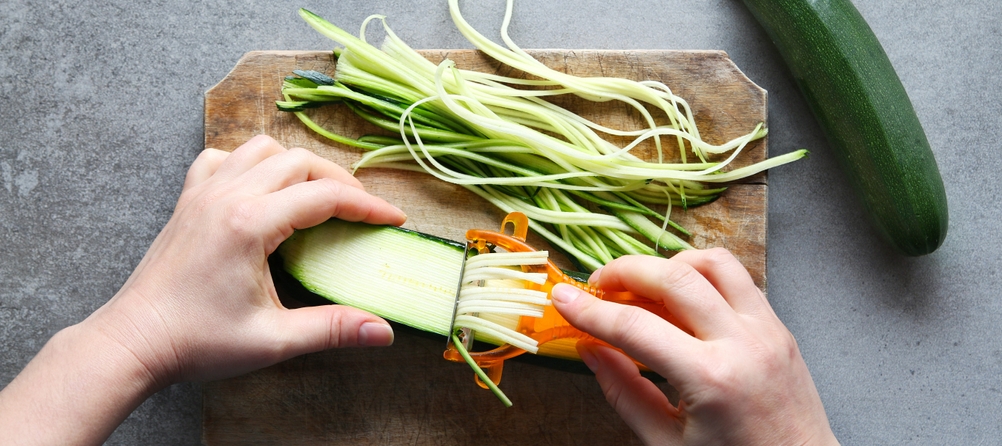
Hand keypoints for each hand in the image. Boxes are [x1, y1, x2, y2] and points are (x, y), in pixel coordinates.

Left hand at [0, 135, 406, 443]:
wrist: (134, 341)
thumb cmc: (197, 341)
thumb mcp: (273, 340)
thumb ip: (332, 329)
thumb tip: (382, 331)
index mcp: (251, 224)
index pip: (325, 196)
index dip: (367, 206)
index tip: (394, 220)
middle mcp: (227, 196)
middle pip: (299, 162)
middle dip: (340, 182)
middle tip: (363, 210)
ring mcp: (203, 193)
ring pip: (262, 149)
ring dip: (297, 164)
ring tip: (318, 193)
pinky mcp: (188, 200)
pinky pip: (223, 158)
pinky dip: (250, 161)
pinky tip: (261, 186)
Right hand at [551, 249, 837, 444]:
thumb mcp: (666, 443)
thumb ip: (624, 392)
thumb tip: (589, 350)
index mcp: (710, 380)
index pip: (635, 327)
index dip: (590, 310)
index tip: (561, 298)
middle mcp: (742, 344)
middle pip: (673, 278)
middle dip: (625, 271)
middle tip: (597, 286)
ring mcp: (767, 329)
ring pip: (713, 262)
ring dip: (668, 264)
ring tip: (641, 286)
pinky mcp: (778, 326)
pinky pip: (737, 277)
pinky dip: (701, 275)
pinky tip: (679, 296)